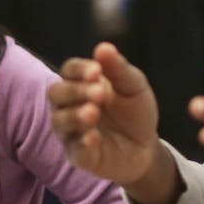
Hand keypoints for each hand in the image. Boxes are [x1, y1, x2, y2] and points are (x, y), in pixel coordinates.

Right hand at [49, 43, 181, 203]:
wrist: (146, 147)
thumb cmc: (135, 111)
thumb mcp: (133, 86)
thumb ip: (118, 69)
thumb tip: (103, 47)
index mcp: (81, 83)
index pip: (69, 70)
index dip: (80, 69)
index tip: (97, 70)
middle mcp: (69, 105)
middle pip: (56, 93)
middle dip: (75, 91)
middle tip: (99, 93)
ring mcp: (71, 131)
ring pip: (59, 120)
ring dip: (75, 115)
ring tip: (93, 112)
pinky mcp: (78, 155)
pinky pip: (73, 149)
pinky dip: (81, 142)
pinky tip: (93, 137)